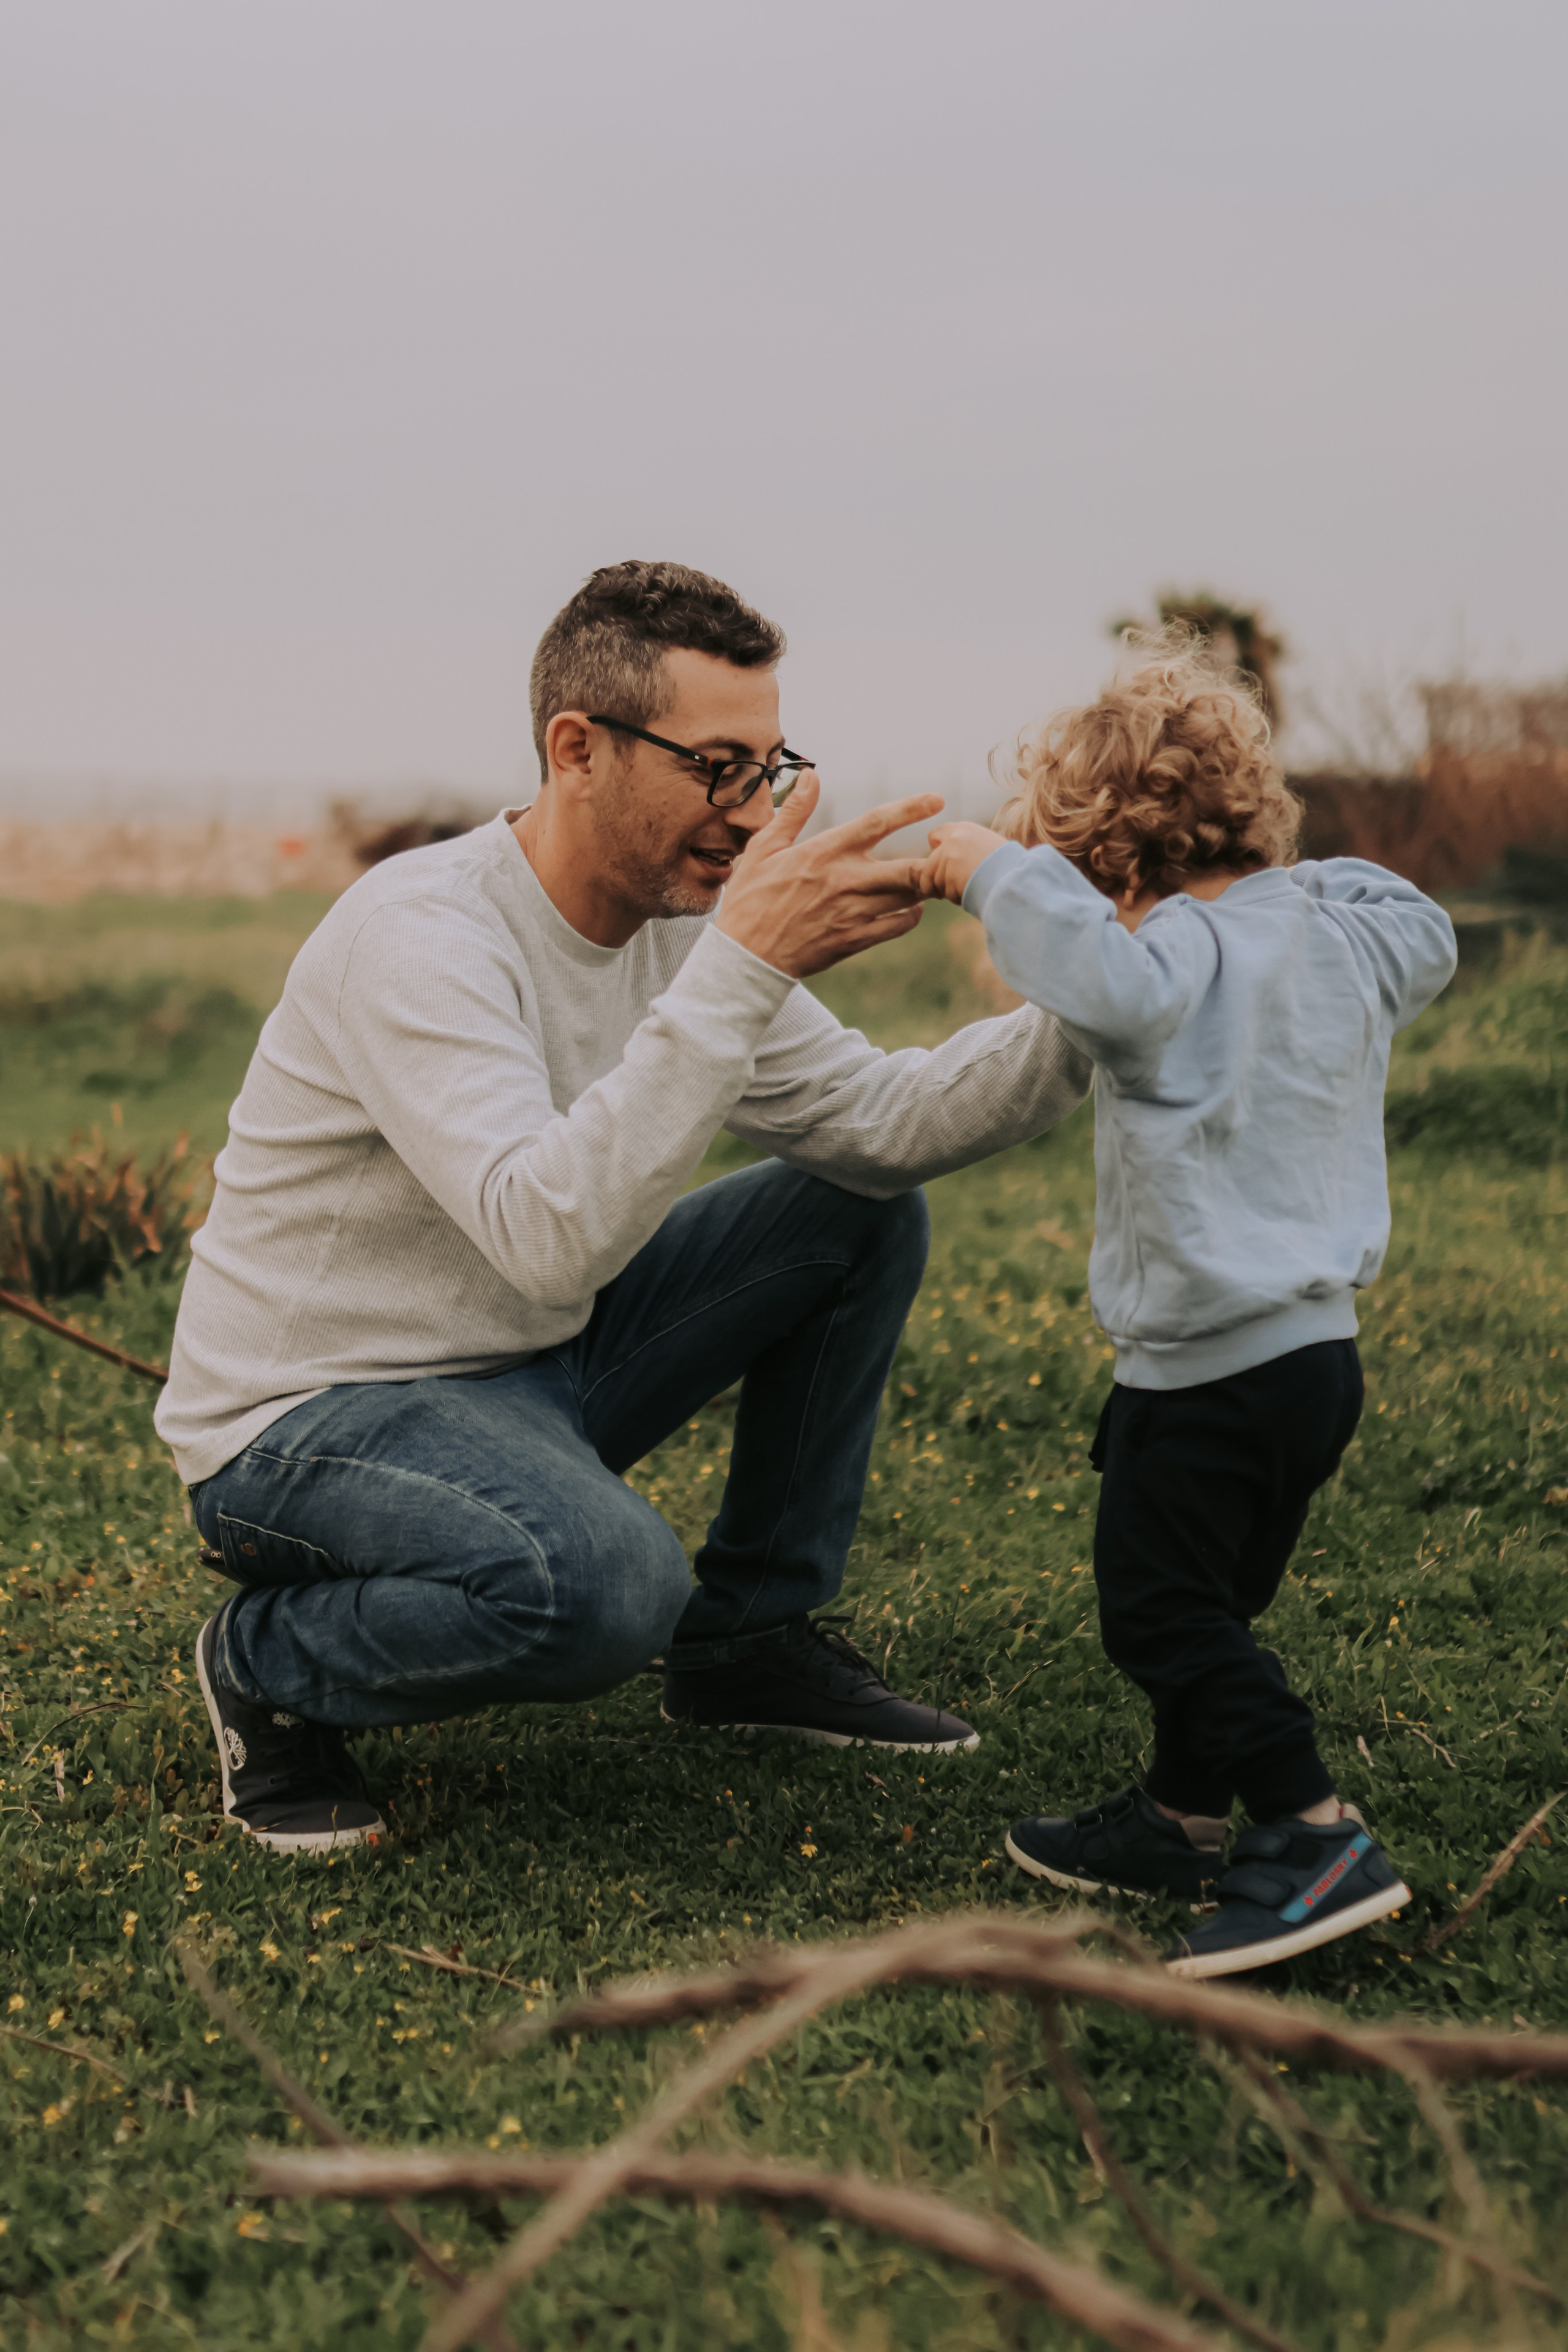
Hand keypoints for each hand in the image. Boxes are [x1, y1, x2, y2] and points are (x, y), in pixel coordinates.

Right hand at [715, 775, 943, 978]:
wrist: (744, 956)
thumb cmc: (749, 899)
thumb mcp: (763, 848)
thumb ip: (794, 811)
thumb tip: (811, 775)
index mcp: (824, 852)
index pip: (877, 823)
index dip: (910, 809)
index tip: (937, 799)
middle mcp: (844, 880)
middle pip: (907, 867)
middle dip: (932, 861)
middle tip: (947, 853)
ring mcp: (852, 913)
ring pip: (907, 897)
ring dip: (923, 887)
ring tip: (930, 878)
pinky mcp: (854, 940)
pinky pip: (897, 926)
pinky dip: (910, 916)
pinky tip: (910, 909)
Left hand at [919, 822, 1008, 904]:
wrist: (1018, 877)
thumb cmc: (1011, 866)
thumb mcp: (990, 847)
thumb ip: (969, 849)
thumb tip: (954, 863)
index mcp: (965, 829)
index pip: (935, 836)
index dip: (937, 852)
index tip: (945, 863)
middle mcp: (953, 839)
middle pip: (930, 865)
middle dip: (939, 878)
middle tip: (959, 886)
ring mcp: (948, 857)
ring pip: (936, 881)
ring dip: (951, 890)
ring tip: (975, 887)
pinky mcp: (947, 875)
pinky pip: (945, 893)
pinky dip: (958, 898)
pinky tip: (976, 892)